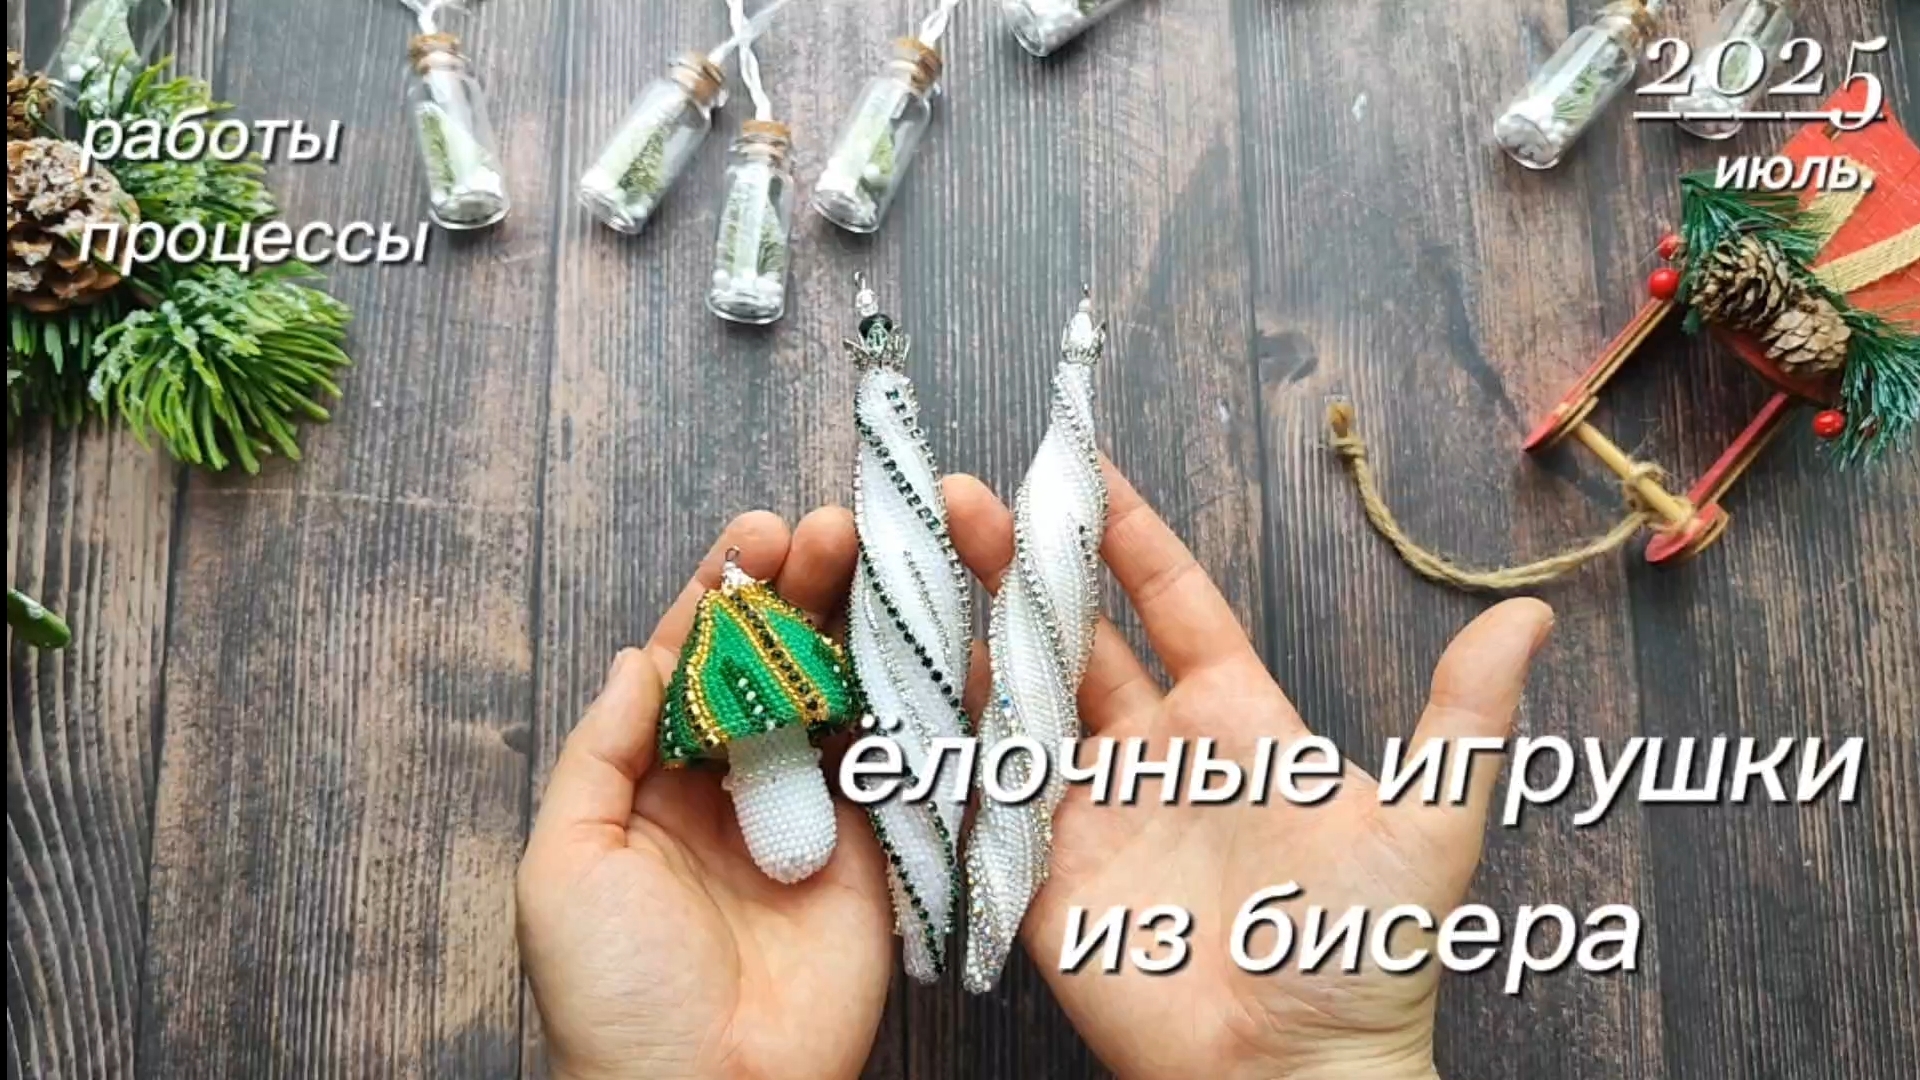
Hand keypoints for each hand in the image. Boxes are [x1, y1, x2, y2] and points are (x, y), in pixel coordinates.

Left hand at [517, 510, 891, 1079]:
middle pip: (772, 663)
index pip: (690, 664)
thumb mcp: (566, 863)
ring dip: (857, 623)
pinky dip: (912, 699)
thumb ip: (601, 753)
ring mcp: (810, 815)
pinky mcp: (875, 851)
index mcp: (653, 783)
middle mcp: (734, 786)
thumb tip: (636, 658)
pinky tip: (925, 637)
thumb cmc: (615, 993)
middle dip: (798, 590)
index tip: (752, 539)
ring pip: (838, 695)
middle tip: (826, 529)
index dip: (720, 597)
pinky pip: (894, 764)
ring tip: (877, 555)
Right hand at [942, 463, 1553, 1079]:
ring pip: (1017, 702)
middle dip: (1018, 563)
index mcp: (1236, 719)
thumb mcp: (1428, 824)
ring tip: (911, 568)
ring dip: (969, 636)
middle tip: (963, 496)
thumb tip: (1531, 613)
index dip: (1126, 533)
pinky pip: (983, 799)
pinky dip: (942, 746)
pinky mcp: (1042, 878)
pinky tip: (904, 688)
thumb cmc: (1368, 955)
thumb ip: (1465, 718)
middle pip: (1074, 635)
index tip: (1079, 464)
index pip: (1169, 600)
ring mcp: (1093, 812)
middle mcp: (1155, 752)